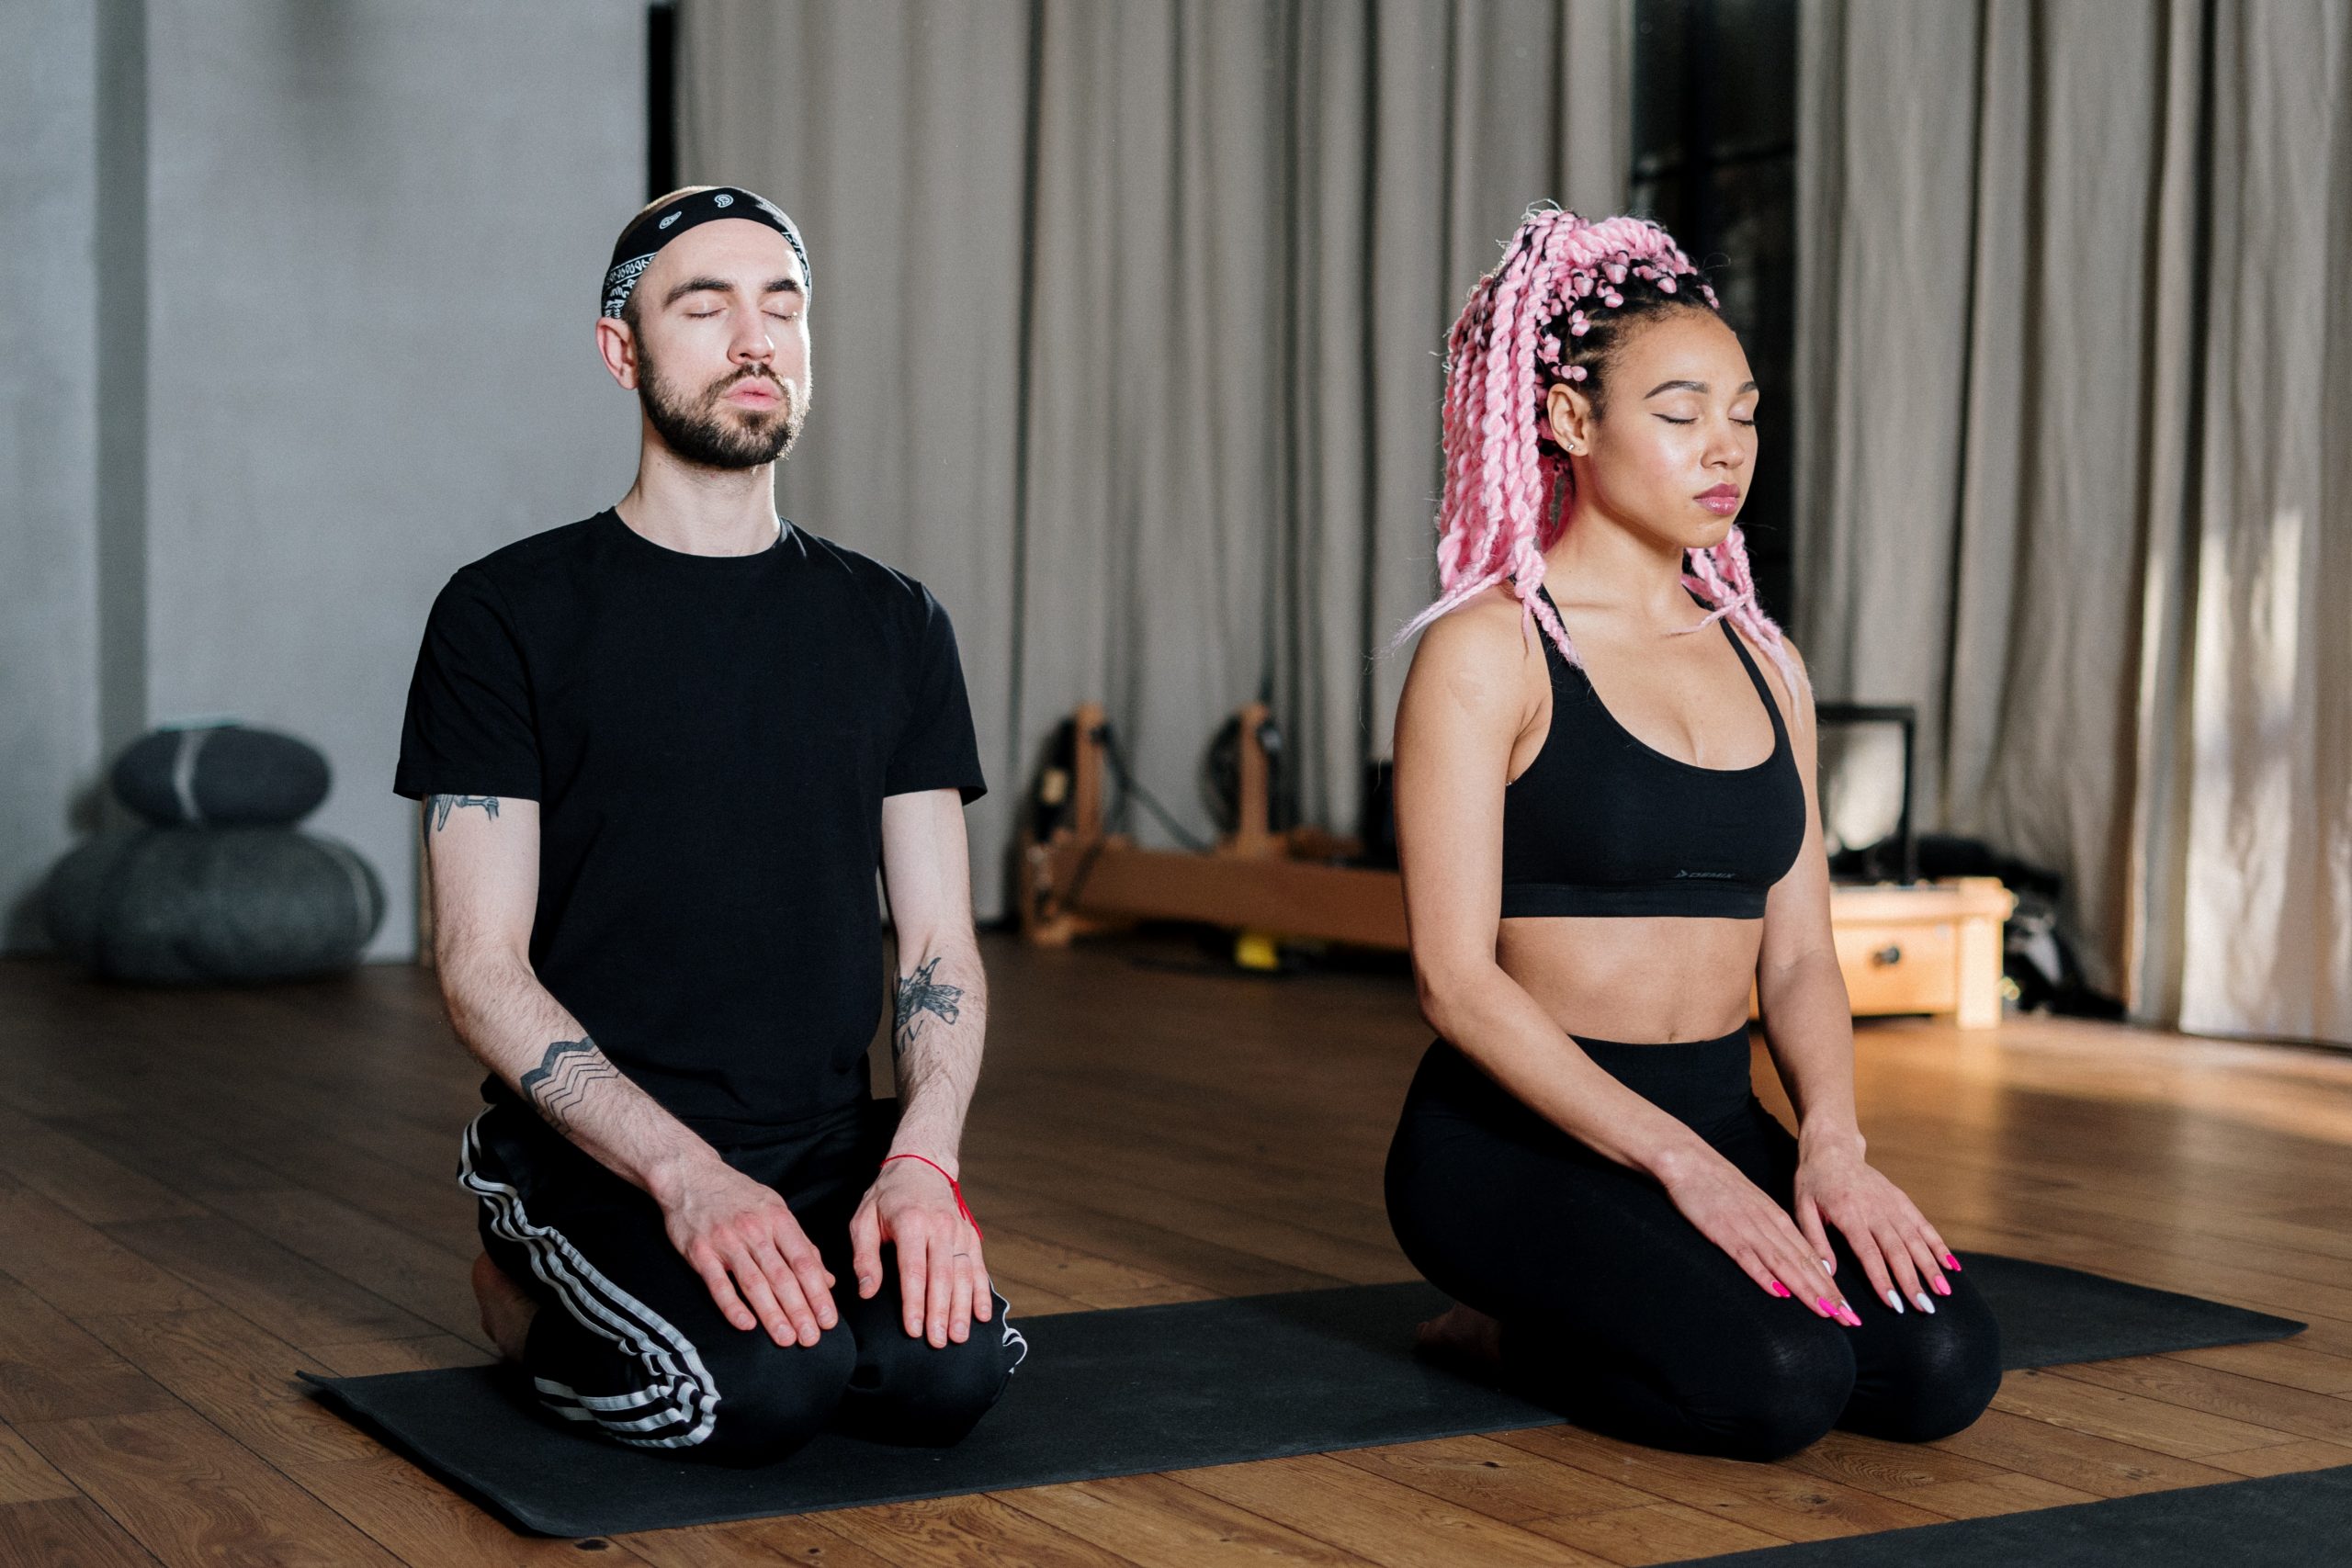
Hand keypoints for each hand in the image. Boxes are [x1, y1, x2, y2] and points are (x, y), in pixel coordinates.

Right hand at [658, 1160, 838, 1345]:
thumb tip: (825, 1279)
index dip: (818, 1292)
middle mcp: (755, 1230)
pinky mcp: (700, 1252)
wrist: (690, 1176)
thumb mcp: (775, 1209)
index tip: (828, 1318)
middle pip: (782, 1276)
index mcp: (778, 1219)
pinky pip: (718, 1284)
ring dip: (771, 1314)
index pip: (804, 1261)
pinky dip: (732, 1306)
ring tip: (785, 1338)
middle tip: (811, 1338)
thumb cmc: (737, 1195)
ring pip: (754, 1283)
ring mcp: (726, 1241)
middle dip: (799, 1310)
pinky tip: (746, 1325)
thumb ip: (800, 1244)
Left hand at [850, 1155, 992, 1347]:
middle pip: (942, 1277)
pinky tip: (982, 1315)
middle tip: (938, 1342)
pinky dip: (981, 1292)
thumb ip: (864, 1257)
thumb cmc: (887, 1196)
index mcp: (911, 1222)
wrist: (921, 1165)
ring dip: (962, 1308)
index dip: (915, 1302)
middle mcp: (940, 1227)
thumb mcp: (864, 1219)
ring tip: (959, 1336)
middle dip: (941, 1313)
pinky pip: (978, 1266)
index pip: (914, 1270)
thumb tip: (867, 1292)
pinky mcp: (970, 1234)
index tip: (913, 1329)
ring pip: (963, 1274)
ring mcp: (959, 1230)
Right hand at [1658, 1147, 1860, 1324]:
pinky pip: (1747, 1257)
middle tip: (1850, 1320)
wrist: (1690, 1162)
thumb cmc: (1719, 1185)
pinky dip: (1764, 1275)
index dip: (1832, 1286)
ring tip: (1827, 1313)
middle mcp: (1768, 1225)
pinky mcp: (1723, 1231)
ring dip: (1807, 1291)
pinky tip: (1778, 1293)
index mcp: (1777, 1219)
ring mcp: (1747, 1228)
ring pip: (1784, 1264)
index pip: (1811, 1258)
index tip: (1849, 1310)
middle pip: (1805, 1265)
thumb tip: (1789, 1260)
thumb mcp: (1753, 1206)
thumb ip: (1771, 1232)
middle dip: (1829, 1295)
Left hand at [1792, 1141, 1955, 1317]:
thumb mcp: (1802, 1208)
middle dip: (1912, 1281)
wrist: (1832, 1148)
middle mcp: (1875, 1209)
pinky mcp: (1902, 1200)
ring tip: (1943, 1292)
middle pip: (1898, 1250)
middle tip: (1924, 1308)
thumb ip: (1815, 1241)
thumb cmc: (1813, 1181)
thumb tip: (1828, 1273)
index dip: (1882, 1279)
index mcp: (1848, 1213)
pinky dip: (1938, 1245)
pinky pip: (1923, 1225)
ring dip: (1931, 1267)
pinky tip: (1950, 1266)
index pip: (1869, 1252)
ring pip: (1916, 1239)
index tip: (1893, 1304)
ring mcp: (1892, 1204)